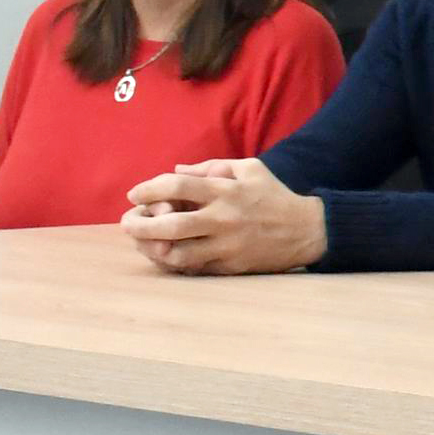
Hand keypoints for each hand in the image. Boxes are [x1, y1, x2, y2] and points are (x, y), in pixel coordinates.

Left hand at [122, 159, 328, 276]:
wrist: (306, 230)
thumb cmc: (273, 196)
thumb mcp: (249, 168)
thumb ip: (211, 166)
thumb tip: (176, 171)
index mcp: (225, 191)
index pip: (176, 187)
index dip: (147, 189)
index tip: (135, 194)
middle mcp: (223, 219)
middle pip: (169, 225)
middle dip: (138, 224)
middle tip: (127, 222)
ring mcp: (226, 245)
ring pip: (176, 253)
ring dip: (151, 248)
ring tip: (142, 242)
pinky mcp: (229, 266)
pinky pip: (192, 268)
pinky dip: (173, 262)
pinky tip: (165, 254)